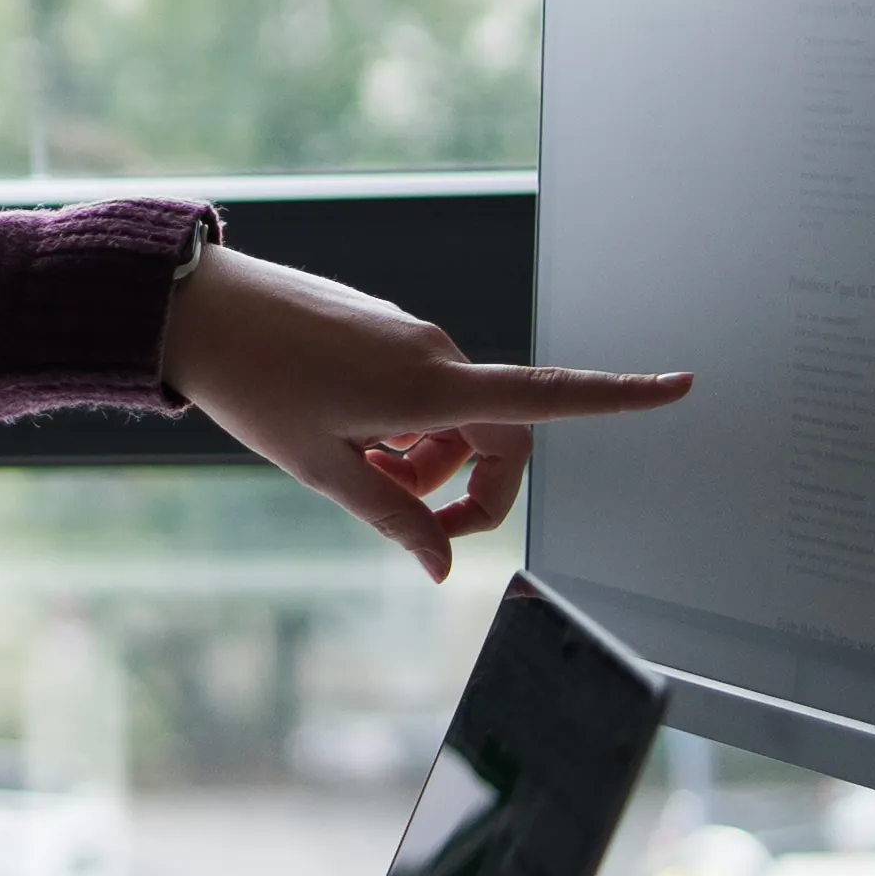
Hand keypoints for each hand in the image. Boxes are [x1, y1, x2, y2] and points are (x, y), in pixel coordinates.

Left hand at [157, 244, 695, 582]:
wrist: (194, 307)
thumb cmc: (252, 384)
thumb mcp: (321, 468)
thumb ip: (390, 517)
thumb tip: (441, 568)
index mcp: (430, 387)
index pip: (546, 396)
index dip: (618, 397)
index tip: (679, 386)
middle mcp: (434, 355)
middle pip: (497, 436)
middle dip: (468, 486)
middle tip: (404, 517)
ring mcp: (411, 338)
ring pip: (451, 419)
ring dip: (424, 462)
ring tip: (351, 470)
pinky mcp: (385, 331)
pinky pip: (420, 392)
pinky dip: (400, 431)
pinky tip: (340, 435)